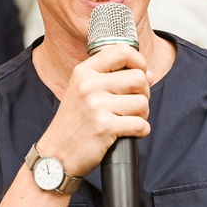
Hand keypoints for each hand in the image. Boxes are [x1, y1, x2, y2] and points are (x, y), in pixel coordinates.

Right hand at [36, 44, 150, 177]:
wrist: (57, 154)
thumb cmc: (74, 123)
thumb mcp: (84, 91)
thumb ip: (113, 78)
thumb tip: (150, 75)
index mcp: (84, 72)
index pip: (123, 51)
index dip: (140, 62)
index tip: (141, 74)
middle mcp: (89, 85)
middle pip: (139, 78)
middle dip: (144, 93)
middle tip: (132, 105)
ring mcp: (97, 106)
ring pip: (143, 102)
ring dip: (142, 115)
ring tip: (127, 120)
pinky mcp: (105, 127)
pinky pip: (141, 124)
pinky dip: (141, 131)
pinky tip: (128, 133)